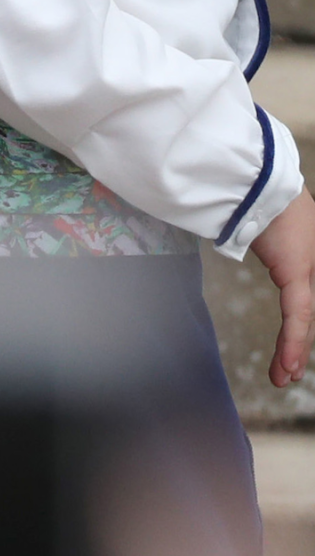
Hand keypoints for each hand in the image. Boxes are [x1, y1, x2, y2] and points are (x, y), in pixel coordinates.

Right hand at [250, 188, 314, 386]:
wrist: (258, 177)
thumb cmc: (254, 188)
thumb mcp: (260, 218)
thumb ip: (262, 233)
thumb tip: (247, 234)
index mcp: (305, 246)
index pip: (306, 294)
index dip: (301, 324)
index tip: (295, 348)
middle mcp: (312, 259)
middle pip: (307, 308)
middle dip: (299, 342)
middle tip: (292, 370)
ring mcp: (309, 266)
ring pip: (304, 317)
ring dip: (293, 350)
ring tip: (286, 377)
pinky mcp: (298, 272)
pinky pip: (297, 314)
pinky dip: (291, 343)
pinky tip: (290, 367)